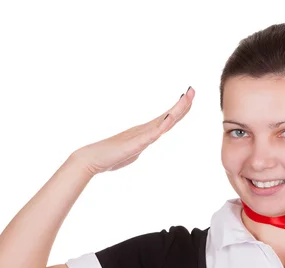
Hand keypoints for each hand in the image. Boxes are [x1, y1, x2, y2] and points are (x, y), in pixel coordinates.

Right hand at [74, 86, 194, 175]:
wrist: (91, 160)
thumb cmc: (110, 157)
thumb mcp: (132, 151)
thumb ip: (140, 146)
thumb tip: (143, 144)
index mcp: (146, 132)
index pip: (168, 120)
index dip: (180, 108)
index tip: (189, 95)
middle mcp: (145, 130)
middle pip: (169, 117)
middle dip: (183, 104)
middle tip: (193, 90)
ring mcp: (140, 136)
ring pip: (163, 122)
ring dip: (176, 111)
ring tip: (186, 98)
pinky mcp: (134, 144)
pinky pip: (150, 135)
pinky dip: (161, 127)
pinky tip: (169, 120)